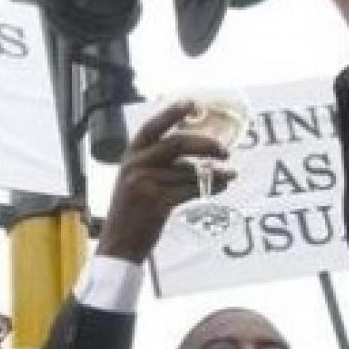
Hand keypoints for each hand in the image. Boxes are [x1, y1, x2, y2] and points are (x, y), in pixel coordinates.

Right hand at [96, 101, 231, 262]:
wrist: (119, 244)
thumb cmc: (131, 213)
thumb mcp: (136, 180)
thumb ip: (158, 164)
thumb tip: (196, 154)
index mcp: (130, 155)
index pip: (153, 127)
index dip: (173, 113)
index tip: (194, 104)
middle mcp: (135, 165)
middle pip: (177, 143)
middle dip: (205, 145)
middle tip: (224, 152)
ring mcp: (145, 183)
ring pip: (189, 171)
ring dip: (214, 173)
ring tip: (228, 175)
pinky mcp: (157, 202)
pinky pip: (192, 189)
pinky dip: (211, 187)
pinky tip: (221, 186)